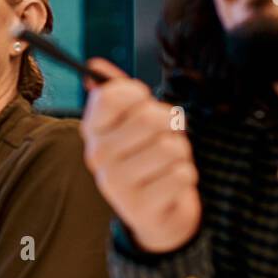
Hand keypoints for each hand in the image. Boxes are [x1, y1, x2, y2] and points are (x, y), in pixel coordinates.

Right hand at [80, 58, 201, 253]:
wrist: (155, 213)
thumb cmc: (145, 157)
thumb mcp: (130, 123)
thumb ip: (116, 92)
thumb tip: (94, 65)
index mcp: (92, 130)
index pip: (111, 96)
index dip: (137, 94)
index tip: (142, 103)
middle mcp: (97, 156)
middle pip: (149, 118)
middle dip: (170, 125)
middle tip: (163, 137)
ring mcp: (116, 184)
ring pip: (170, 147)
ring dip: (180, 153)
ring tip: (167, 163)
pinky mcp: (140, 207)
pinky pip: (182, 174)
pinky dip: (186, 176)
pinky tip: (170, 184)